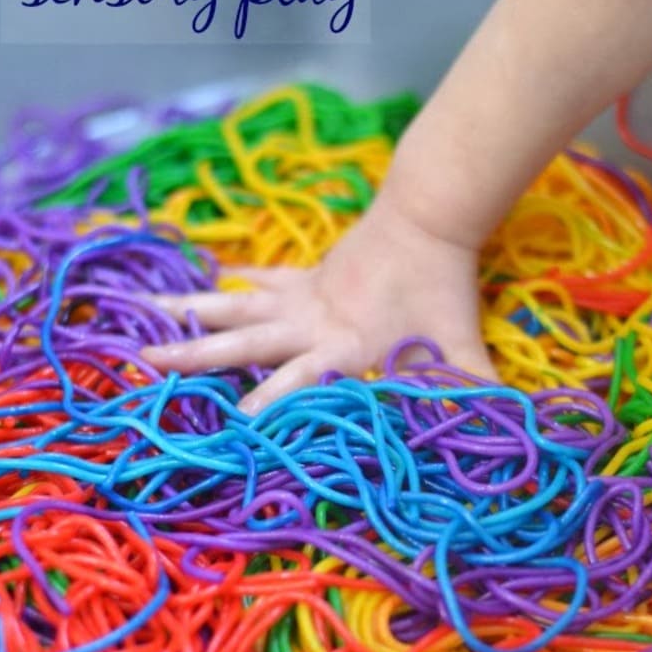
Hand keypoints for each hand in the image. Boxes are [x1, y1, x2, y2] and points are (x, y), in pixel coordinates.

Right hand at [140, 197, 495, 413]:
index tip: (225, 432)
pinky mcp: (306, 275)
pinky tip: (211, 282)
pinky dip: (237, 283)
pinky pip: (263, 281)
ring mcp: (302, 296)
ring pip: (237, 305)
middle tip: (146, 363)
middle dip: (194, 355)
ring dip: (193, 309)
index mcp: (341, 349)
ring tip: (148, 311)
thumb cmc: (441, 292)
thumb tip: (506, 431)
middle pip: (243, 342)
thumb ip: (475, 394)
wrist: (428, 218)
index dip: (260, 410)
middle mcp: (309, 324)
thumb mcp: (460, 351)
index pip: (291, 387)